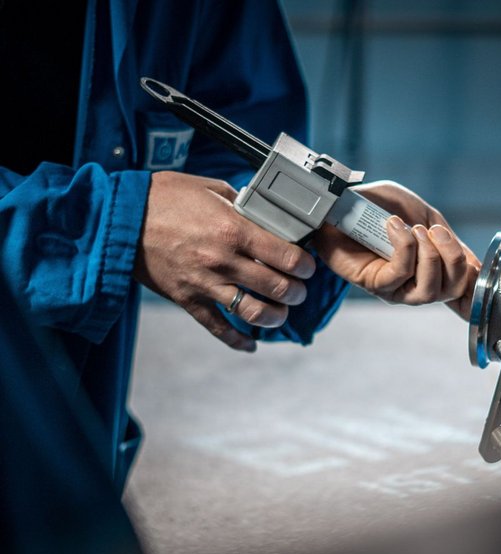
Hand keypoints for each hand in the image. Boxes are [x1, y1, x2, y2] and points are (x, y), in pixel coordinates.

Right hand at [133, 171, 315, 351]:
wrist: (118, 218)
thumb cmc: (162, 198)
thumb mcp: (209, 187)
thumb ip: (241, 203)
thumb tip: (263, 213)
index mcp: (234, 230)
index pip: (286, 256)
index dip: (305, 265)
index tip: (308, 266)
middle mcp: (224, 261)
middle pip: (277, 288)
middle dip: (296, 292)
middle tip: (300, 289)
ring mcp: (206, 284)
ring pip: (254, 313)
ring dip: (276, 317)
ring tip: (282, 312)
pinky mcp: (188, 299)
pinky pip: (218, 328)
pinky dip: (237, 341)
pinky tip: (251, 344)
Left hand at [312, 180, 480, 319]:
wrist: (344, 201)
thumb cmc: (381, 207)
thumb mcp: (425, 215)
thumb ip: (450, 239)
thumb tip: (475, 266)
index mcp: (433, 270)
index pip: (461, 295)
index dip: (476, 294)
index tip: (480, 274)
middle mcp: (417, 285)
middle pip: (452, 290)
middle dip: (452, 257)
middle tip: (435, 231)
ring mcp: (396, 288)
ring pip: (429, 289)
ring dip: (428, 254)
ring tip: (414, 228)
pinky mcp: (374, 284)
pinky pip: (400, 273)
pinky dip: (404, 246)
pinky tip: (394, 227)